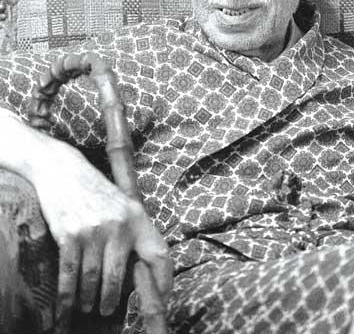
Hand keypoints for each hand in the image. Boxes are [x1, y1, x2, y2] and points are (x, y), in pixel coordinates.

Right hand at [31, 136, 171, 333]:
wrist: (62, 169)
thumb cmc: (95, 189)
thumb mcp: (122, 204)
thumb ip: (132, 230)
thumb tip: (140, 266)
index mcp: (136, 217)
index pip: (158, 254)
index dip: (163, 281)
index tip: (161, 300)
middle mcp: (118, 225)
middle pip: (119, 276)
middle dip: (111, 300)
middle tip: (107, 311)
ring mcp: (93, 230)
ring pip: (93, 279)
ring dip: (89, 299)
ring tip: (88, 306)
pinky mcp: (70, 234)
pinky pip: (70, 274)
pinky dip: (67, 296)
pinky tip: (66, 306)